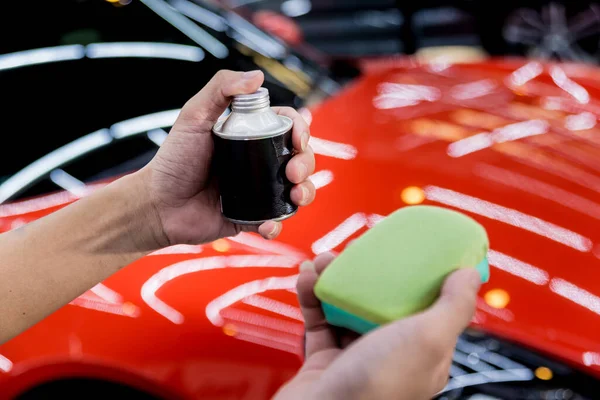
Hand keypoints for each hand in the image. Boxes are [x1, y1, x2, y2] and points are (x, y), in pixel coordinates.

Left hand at [139, 70, 315, 246]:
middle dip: (306, 163)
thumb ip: (219, 89)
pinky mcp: (252, 216)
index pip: (286, 126)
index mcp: (250, 134)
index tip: (298, 139)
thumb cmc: (173, 160)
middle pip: (299, 157)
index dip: (301, 130)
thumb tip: (257, 76)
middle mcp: (258, 160)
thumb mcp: (193, 116)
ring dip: (305, 193)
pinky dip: (278, 223)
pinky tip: (268, 224)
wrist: (158, 205)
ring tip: (295, 197)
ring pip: (297, 189)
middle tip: (293, 172)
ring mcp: (258, 189)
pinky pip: (276, 220)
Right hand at [275, 253, 481, 399]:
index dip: (418, 275)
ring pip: (348, 307)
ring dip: (335, 279)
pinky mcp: (326, 360)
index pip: (428, 307)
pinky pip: (319, 320)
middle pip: (383, 302)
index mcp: (423, 354)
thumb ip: (453, 307)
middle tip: (358, 251)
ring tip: (326, 261)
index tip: (407, 250)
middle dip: (369, 272)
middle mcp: (392, 356)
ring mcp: (357, 358)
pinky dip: (312, 295)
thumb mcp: (428, 340)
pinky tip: (308, 277)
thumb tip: (470, 273)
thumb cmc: (376, 389)